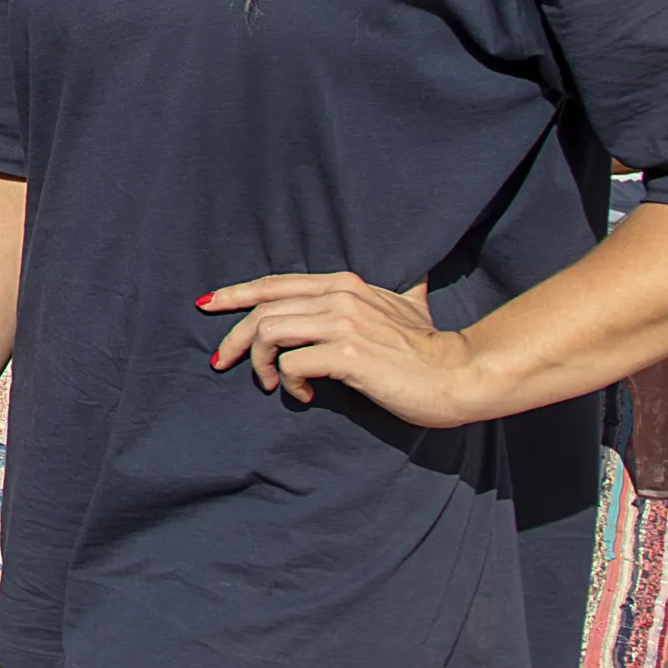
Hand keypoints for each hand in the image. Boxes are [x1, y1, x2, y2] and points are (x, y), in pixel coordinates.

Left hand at [201, 272, 481, 426]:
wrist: (460, 376)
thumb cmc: (429, 349)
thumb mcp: (410, 304)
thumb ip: (400, 288)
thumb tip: (416, 273)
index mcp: (345, 284)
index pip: (275, 283)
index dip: (237, 293)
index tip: (208, 306)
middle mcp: (340, 297)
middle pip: (263, 309)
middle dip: (232, 337)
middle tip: (221, 363)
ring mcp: (343, 323)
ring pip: (269, 331)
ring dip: (257, 361)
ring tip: (270, 383)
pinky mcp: (347, 354)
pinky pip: (292, 364)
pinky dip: (287, 382)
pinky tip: (301, 395)